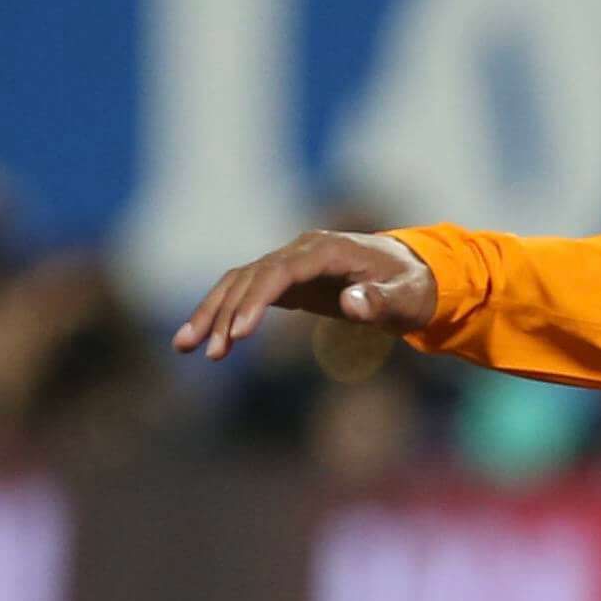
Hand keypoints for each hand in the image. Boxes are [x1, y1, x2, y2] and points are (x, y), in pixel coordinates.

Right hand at [173, 230, 437, 360]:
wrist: (414, 276)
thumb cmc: (413, 288)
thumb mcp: (408, 297)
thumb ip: (382, 300)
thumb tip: (352, 303)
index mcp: (326, 249)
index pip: (280, 270)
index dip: (257, 299)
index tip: (239, 333)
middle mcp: (301, 250)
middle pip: (251, 276)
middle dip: (226, 313)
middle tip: (209, 351)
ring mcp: (290, 263)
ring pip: (239, 282)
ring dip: (213, 313)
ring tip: (186, 347)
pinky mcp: (286, 281)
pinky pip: (246, 293)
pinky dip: (225, 314)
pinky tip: (206, 341)